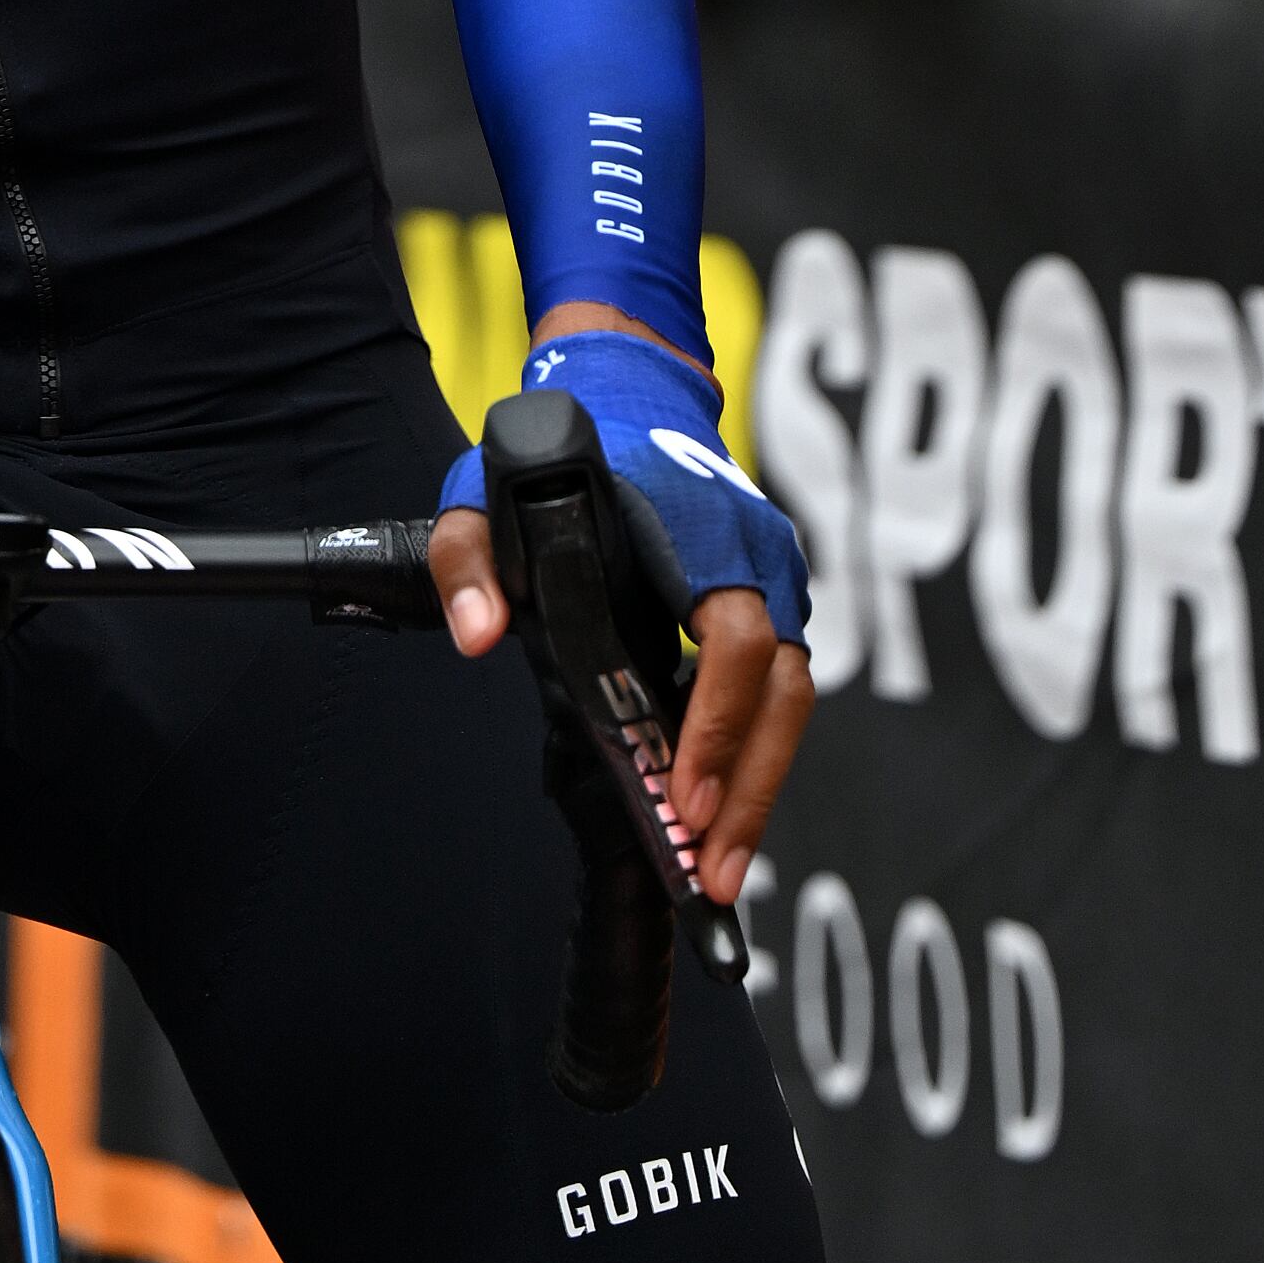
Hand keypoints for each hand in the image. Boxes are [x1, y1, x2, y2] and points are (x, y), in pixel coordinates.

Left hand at [436, 317, 813, 904]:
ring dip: (760, 787)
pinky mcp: (774, 604)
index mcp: (701, 529)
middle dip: (750, 787)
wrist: (634, 391)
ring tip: (719, 869)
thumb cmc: (566, 450)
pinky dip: (756, 757)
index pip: (736, 636)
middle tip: (710, 871)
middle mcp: (758, 556)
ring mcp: (777, 579)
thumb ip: (470, 559)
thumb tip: (479, 637)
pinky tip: (722, 815)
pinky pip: (780, 691)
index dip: (717, 718)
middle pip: (784, 690)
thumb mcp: (489, 489)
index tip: (680, 792)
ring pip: (792, 699)